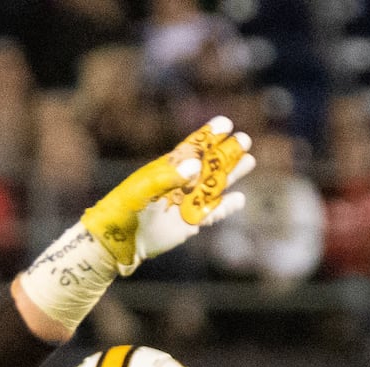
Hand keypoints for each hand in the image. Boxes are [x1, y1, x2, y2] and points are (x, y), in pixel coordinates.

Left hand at [82, 116, 254, 272]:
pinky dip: (225, 206)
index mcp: (169, 168)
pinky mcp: (189, 222)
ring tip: (250, 160)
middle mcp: (181, 182)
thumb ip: (169, 177)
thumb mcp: (143, 190)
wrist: (119, 241)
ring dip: (232, 174)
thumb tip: (195, 166)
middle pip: (209, 164)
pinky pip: (212, 213)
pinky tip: (240, 198)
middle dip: (227, 152)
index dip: (209, 135)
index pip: (193, 147)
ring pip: (214, 185)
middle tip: (245, 140)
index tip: (225, 123)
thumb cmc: (126, 209)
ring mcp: (186, 202)